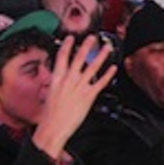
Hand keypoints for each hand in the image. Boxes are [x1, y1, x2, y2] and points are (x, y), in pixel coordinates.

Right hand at [32, 35, 117, 160]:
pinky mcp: (88, 96)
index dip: (67, 46)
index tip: (71, 38)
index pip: (61, 57)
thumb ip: (58, 84)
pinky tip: (113, 69)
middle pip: (79, 58)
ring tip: (107, 48)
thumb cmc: (50, 114)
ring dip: (101, 56)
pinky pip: (100, 82)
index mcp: (57, 79)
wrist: (53, 127)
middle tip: (93, 37)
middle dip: (86, 46)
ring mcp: (79, 87)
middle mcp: (69, 80)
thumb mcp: (50, 93)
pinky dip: (108, 75)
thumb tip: (61, 79)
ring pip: (92, 67)